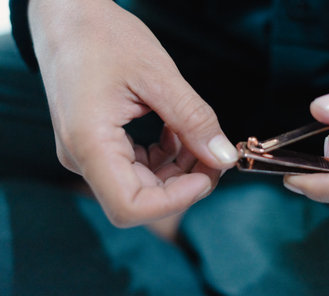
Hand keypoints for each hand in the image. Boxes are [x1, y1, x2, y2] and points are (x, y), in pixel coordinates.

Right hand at [28, 0, 237, 226]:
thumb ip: (193, 120)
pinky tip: (178, 132)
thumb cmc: (102, 37)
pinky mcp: (99, 145)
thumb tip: (224, 158)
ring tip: (198, 136)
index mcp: (89, 143)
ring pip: (143, 185)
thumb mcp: (158, 76)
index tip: (208, 174)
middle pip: (141, 198)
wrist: (68, 19)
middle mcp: (83, 157)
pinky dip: (166, 157)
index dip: (175, 200)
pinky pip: (138, 167)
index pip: (130, 207)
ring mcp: (89, 154)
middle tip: (215, 154)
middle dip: (185, 183)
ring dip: (179, 169)